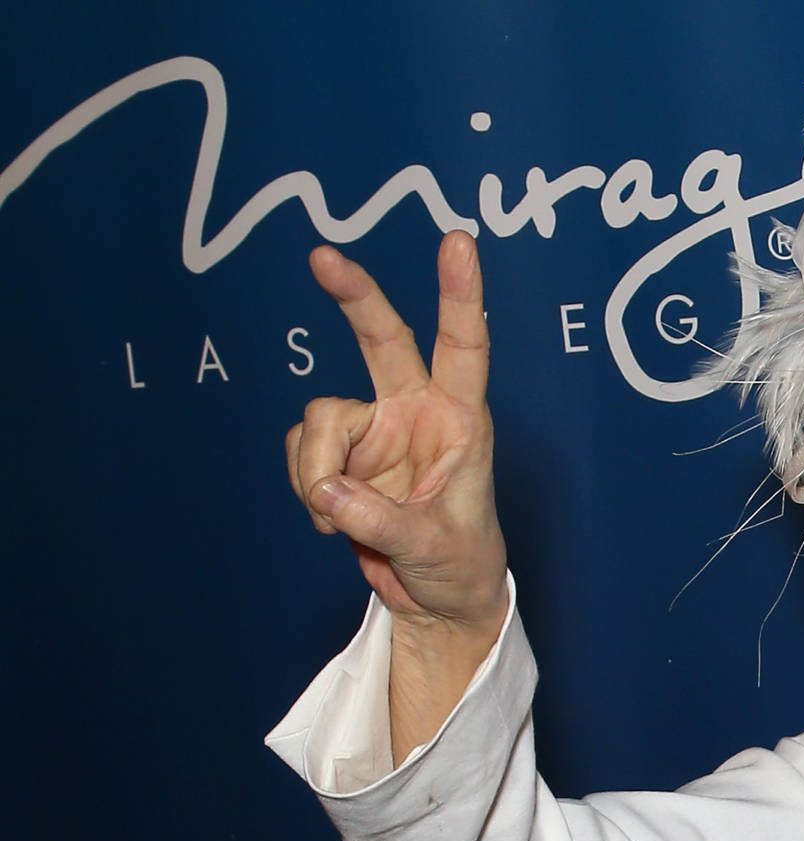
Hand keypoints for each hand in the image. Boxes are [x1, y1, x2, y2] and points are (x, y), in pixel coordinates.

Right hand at [288, 232, 509, 756]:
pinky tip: (332, 518)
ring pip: (320, 419)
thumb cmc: (459, 563)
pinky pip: (302, 451)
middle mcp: (416, 411)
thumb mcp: (431, 546)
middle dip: (354, 296)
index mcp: (461, 420)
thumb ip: (378, 519)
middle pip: (382, 340)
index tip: (457, 241)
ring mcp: (374, 429)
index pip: (464, 347)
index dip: (459, 295)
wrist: (436, 599)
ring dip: (318, 470)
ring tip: (342, 516)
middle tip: (323, 256)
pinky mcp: (339, 454)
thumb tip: (326, 490)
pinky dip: (308, 487)